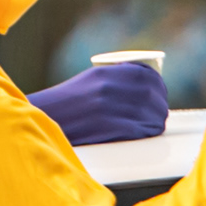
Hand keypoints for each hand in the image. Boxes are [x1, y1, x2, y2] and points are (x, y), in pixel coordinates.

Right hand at [30, 61, 169, 146]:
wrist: (44, 118)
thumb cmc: (66, 103)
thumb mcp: (89, 81)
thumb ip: (115, 79)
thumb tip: (143, 88)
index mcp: (104, 73)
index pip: (145, 75)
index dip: (158, 85)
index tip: (160, 92)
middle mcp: (108, 87)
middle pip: (150, 94)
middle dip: (160, 103)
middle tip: (161, 111)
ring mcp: (108, 108)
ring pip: (147, 113)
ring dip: (156, 120)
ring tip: (155, 123)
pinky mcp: (107, 127)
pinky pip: (137, 129)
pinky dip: (146, 131)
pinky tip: (146, 132)